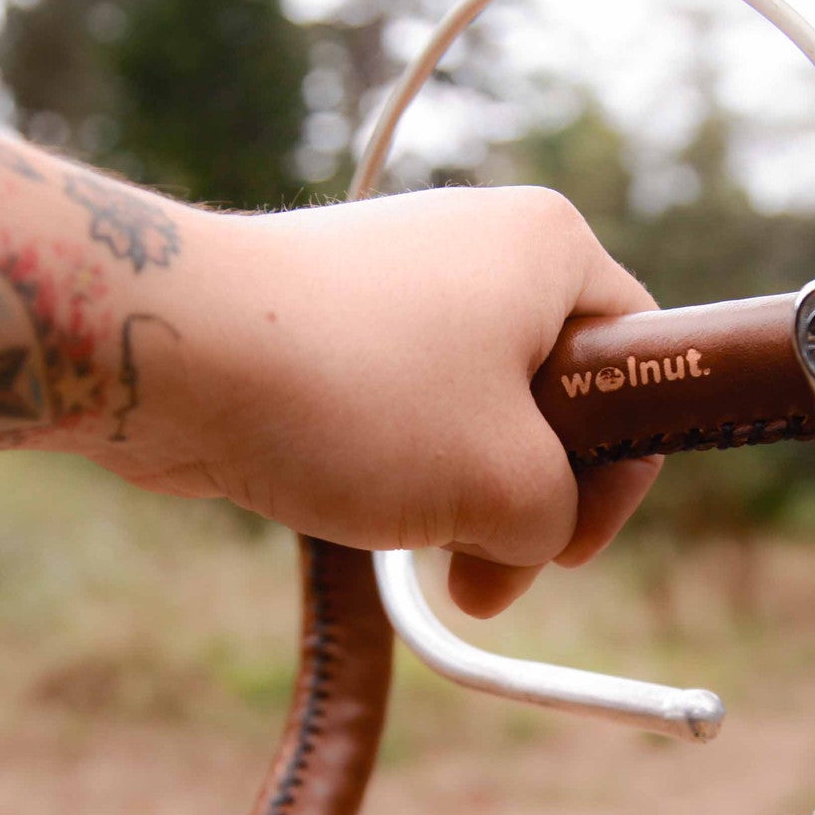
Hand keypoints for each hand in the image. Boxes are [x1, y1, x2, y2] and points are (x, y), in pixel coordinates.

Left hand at [98, 187, 658, 615]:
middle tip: (491, 569)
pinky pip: (396, 405)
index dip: (622, 470)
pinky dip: (391, 465)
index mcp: (550, 247)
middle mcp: (480, 245)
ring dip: (457, 494)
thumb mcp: (504, 486)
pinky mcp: (328, 317)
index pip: (641, 358)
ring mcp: (398, 277)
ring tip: (416, 541)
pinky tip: (355, 505)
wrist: (173, 350)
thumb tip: (528, 534)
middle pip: (554, 394)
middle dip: (528, 497)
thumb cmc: (357, 397)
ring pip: (469, 411)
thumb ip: (555, 520)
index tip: (569, 546)